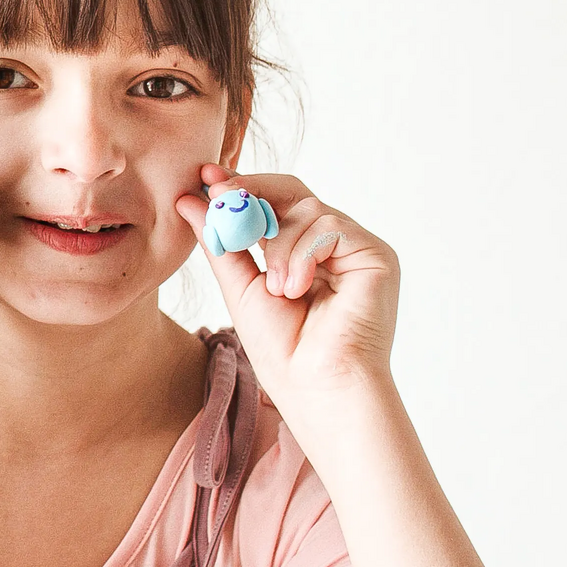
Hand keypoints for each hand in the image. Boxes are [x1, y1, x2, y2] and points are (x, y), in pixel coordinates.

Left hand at [177, 164, 400, 417]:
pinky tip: (295, 288)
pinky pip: (330, 226)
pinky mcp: (377, 256)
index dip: (241, 187)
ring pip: (307, 209)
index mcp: (303, 253)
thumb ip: (220, 241)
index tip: (205, 177)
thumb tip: (189, 199)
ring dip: (278, 245)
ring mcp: (356, 250)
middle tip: (218, 192)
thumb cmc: (283, 351)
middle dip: (250, 191)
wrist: (316, 388)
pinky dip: (302, 254)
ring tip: (276, 290)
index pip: (273, 204)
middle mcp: (333, 247)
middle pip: (292, 193)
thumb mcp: (240, 286)